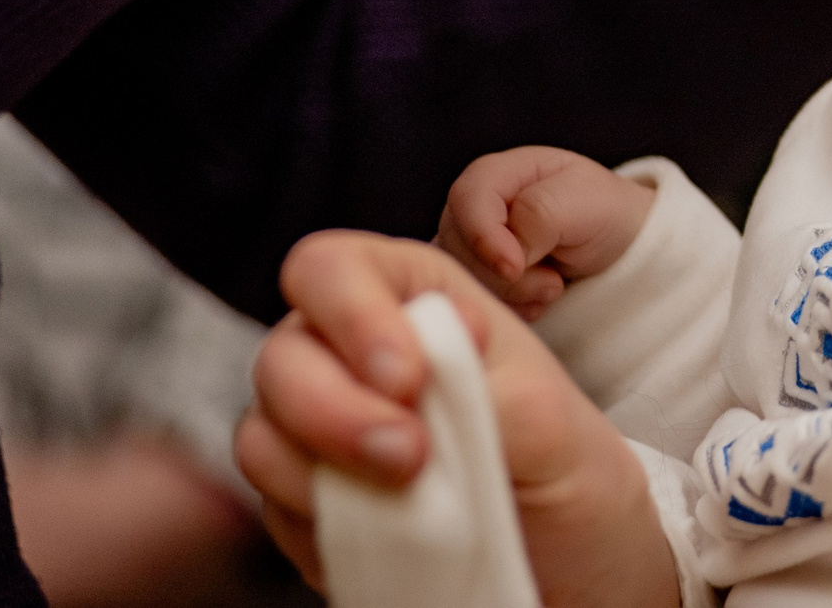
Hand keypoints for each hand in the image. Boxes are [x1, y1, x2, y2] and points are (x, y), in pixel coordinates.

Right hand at [235, 232, 677, 607]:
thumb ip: (484, 392)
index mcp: (417, 302)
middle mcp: (350, 355)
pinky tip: (385, 535)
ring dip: (321, 474)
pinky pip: (273, 511)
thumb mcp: (556, 423)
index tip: (408, 380)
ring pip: (262, 435)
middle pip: (282, 354)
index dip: (353, 315)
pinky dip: (320, 526)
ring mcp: (320, 429)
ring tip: (407, 503)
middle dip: (333, 410)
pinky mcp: (306, 502)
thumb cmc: (566, 469)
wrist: (569, 563)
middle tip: (408, 458)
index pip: (335, 269)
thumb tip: (425, 380)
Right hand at [436, 147, 658, 320]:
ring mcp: (471, 248)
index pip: (467, 200)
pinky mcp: (478, 281)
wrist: (621, 248)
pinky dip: (513, 310)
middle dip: (508, 276)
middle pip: (459, 248)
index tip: (515, 268)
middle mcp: (474, 209)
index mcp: (496, 173)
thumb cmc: (603, 212)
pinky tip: (540, 299)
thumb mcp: (583, 200)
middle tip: (553, 281)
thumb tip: (506, 258)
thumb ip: (538, 216)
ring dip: (515, 295)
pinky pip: (477, 304)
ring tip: (553, 284)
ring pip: (465, 282)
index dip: (484, 237)